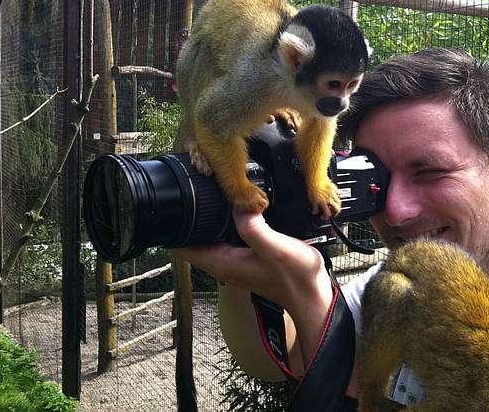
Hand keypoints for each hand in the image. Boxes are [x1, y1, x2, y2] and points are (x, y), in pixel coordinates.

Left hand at [172, 209, 330, 313]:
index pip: (182, 249)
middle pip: (194, 240)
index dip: (176, 227)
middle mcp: (225, 264)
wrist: (313, 295)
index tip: (180, 205)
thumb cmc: (295, 277)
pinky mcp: (248, 257)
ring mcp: (236, 262)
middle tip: (199, 192)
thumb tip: (237, 205)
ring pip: (212, 237)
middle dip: (192, 218)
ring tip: (217, 197)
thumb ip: (252, 227)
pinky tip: (242, 211)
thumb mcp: (273, 248)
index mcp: (223, 263)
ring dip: (211, 220)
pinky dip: (229, 224)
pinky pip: (229, 238)